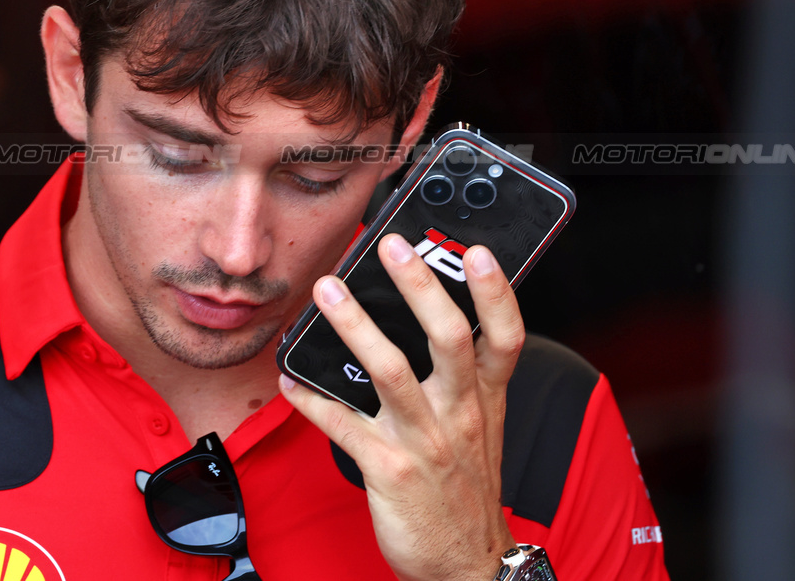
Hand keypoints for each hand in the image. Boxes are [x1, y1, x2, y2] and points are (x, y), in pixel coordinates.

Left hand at [279, 234, 524, 580]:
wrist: (466, 565)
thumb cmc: (464, 486)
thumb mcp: (481, 428)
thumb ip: (462, 378)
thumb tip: (423, 319)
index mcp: (484, 398)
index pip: (505, 336)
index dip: (496, 292)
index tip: (480, 252)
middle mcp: (458, 413)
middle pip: (447, 337)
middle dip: (420, 286)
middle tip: (391, 246)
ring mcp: (424, 440)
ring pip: (389, 370)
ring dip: (354, 325)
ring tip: (328, 291)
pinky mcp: (389, 469)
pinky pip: (343, 425)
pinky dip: (313, 399)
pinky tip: (289, 378)